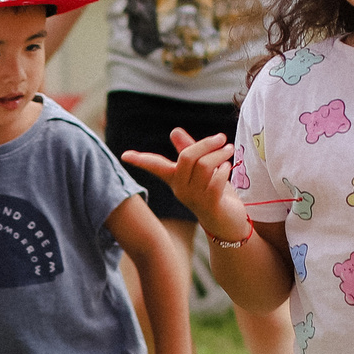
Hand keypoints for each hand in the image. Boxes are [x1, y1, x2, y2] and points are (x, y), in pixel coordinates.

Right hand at [120, 127, 251, 242]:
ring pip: (203, 166)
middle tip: (221, 137)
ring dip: (219, 154)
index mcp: (175, 179)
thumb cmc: (214, 192)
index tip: (124, 155)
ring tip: (229, 150)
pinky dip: (224, 170)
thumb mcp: (201, 169)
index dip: (140, 160)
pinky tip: (228, 168)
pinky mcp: (210, 204)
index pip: (155, 166)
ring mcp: (194, 198)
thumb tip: (173, 131)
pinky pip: (216, 179)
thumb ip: (188, 150)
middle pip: (186, 158)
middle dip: (205, 144)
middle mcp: (180, 189)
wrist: (227, 222)